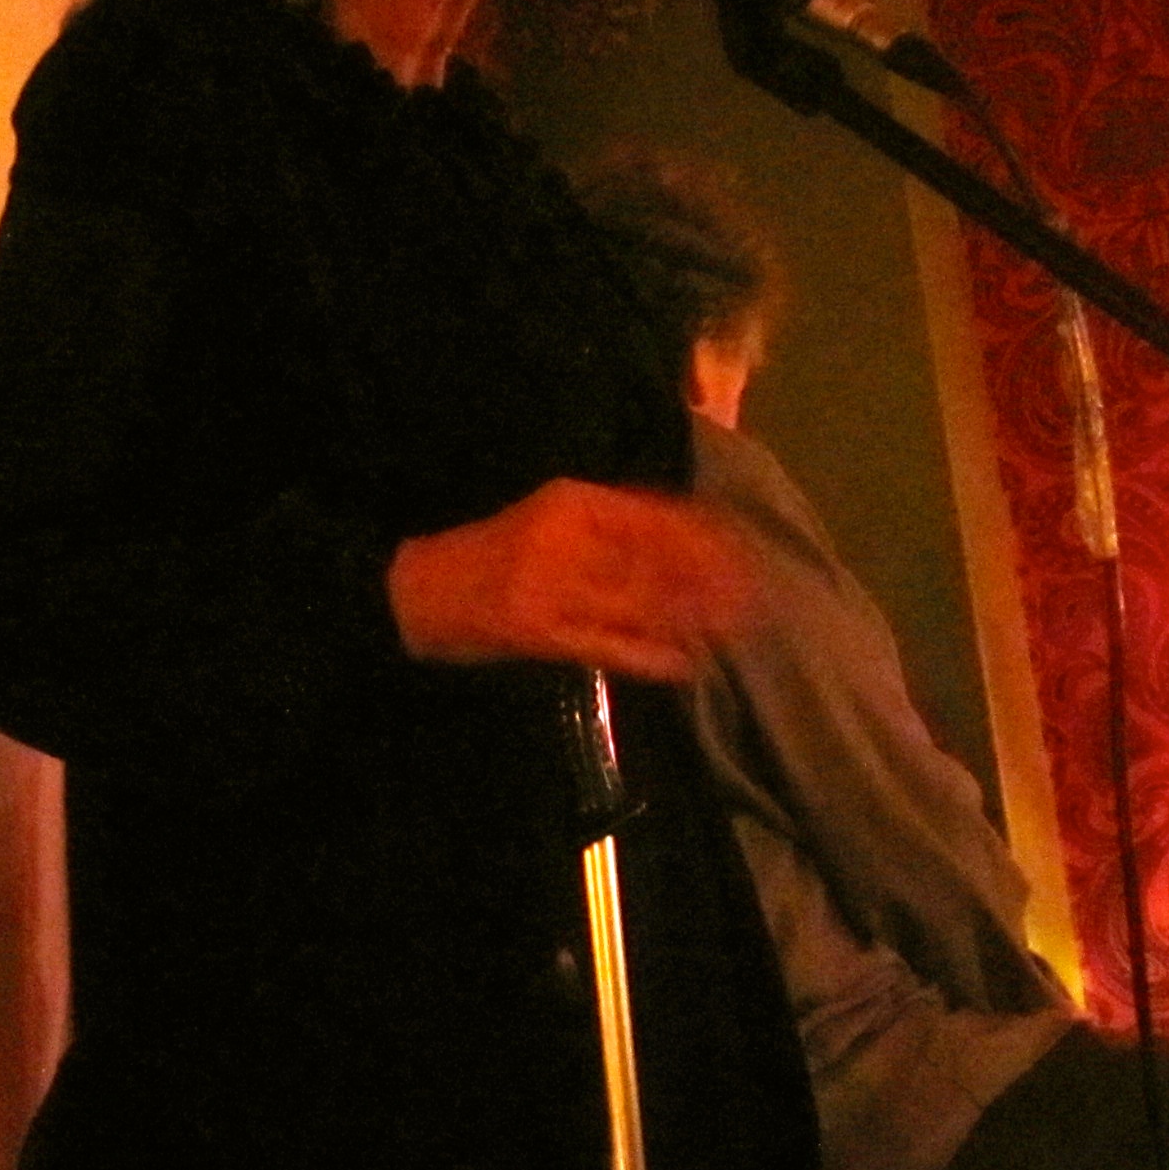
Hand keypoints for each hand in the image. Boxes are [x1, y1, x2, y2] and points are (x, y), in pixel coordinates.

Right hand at [387, 478, 752, 681]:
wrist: (416, 591)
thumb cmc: (489, 554)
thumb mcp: (547, 518)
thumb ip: (608, 521)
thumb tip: (684, 528)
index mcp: (569, 503)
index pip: (651, 515)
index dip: (700, 535)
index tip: (741, 548)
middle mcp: (564, 540)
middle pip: (652, 560)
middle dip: (706, 580)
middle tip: (752, 596)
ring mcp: (552, 590)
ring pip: (636, 604)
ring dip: (687, 619)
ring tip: (729, 631)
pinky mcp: (541, 634)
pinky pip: (608, 646)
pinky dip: (649, 656)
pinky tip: (683, 665)